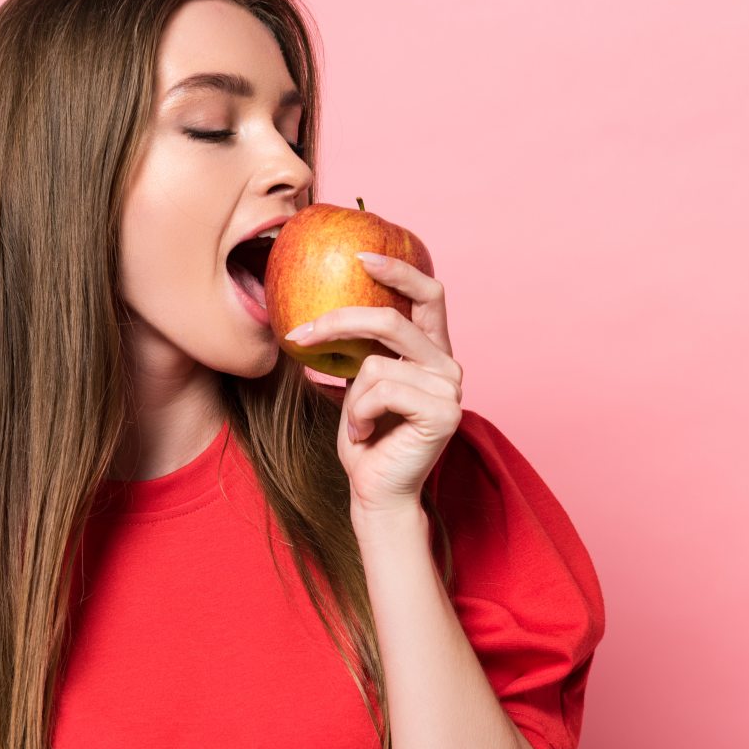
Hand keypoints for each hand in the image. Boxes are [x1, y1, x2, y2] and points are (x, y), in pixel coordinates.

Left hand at [287, 252, 463, 515]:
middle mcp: (447, 364)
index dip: (399, 270)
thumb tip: (320, 307)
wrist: (375, 491)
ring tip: (357, 423)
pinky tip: (367, 435)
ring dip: (350, 398)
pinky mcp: (443, 411)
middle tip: (298, 335)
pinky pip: (380, 390)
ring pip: (376, 363)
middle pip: (391, 319)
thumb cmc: (365, 439)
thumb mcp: (356, 383)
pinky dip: (359, 414)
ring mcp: (450, 388)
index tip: (361, 256)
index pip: (428, 294)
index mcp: (431, 351)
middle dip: (338, 322)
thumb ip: (359, 347)